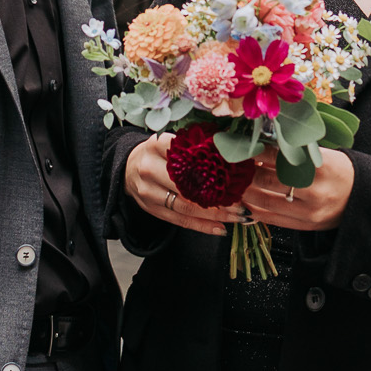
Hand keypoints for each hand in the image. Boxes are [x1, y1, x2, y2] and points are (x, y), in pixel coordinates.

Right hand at [124, 134, 241, 237]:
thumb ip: (194, 145)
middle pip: (188, 185)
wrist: (127, 168)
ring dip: (215, 215)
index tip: (236, 173)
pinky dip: (202, 226)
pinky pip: (180, 221)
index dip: (212, 165)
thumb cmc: (158, 154)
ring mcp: (148, 191)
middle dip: (219, 196)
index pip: (187, 154)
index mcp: (156, 145)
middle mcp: (149, 168)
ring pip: (186, 206)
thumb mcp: (169, 141)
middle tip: (243, 202)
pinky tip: (221, 229)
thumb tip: (232, 149)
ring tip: (238, 216)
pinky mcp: (151, 209)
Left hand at [240, 148, 352, 231]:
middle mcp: (315, 190)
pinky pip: (271, 219)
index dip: (257, 150)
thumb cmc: (339, 171)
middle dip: (245, 171)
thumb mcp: (322, 155)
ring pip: (265, 201)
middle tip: (230, 163)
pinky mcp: (304, 226)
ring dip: (244, 190)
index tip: (241, 145)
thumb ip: (293, 151)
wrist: (362, 199)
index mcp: (321, 166)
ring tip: (231, 181)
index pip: (279, 156)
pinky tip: (241, 201)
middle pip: (268, 179)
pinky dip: (252, 209)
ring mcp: (308, 212)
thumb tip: (259, 144)